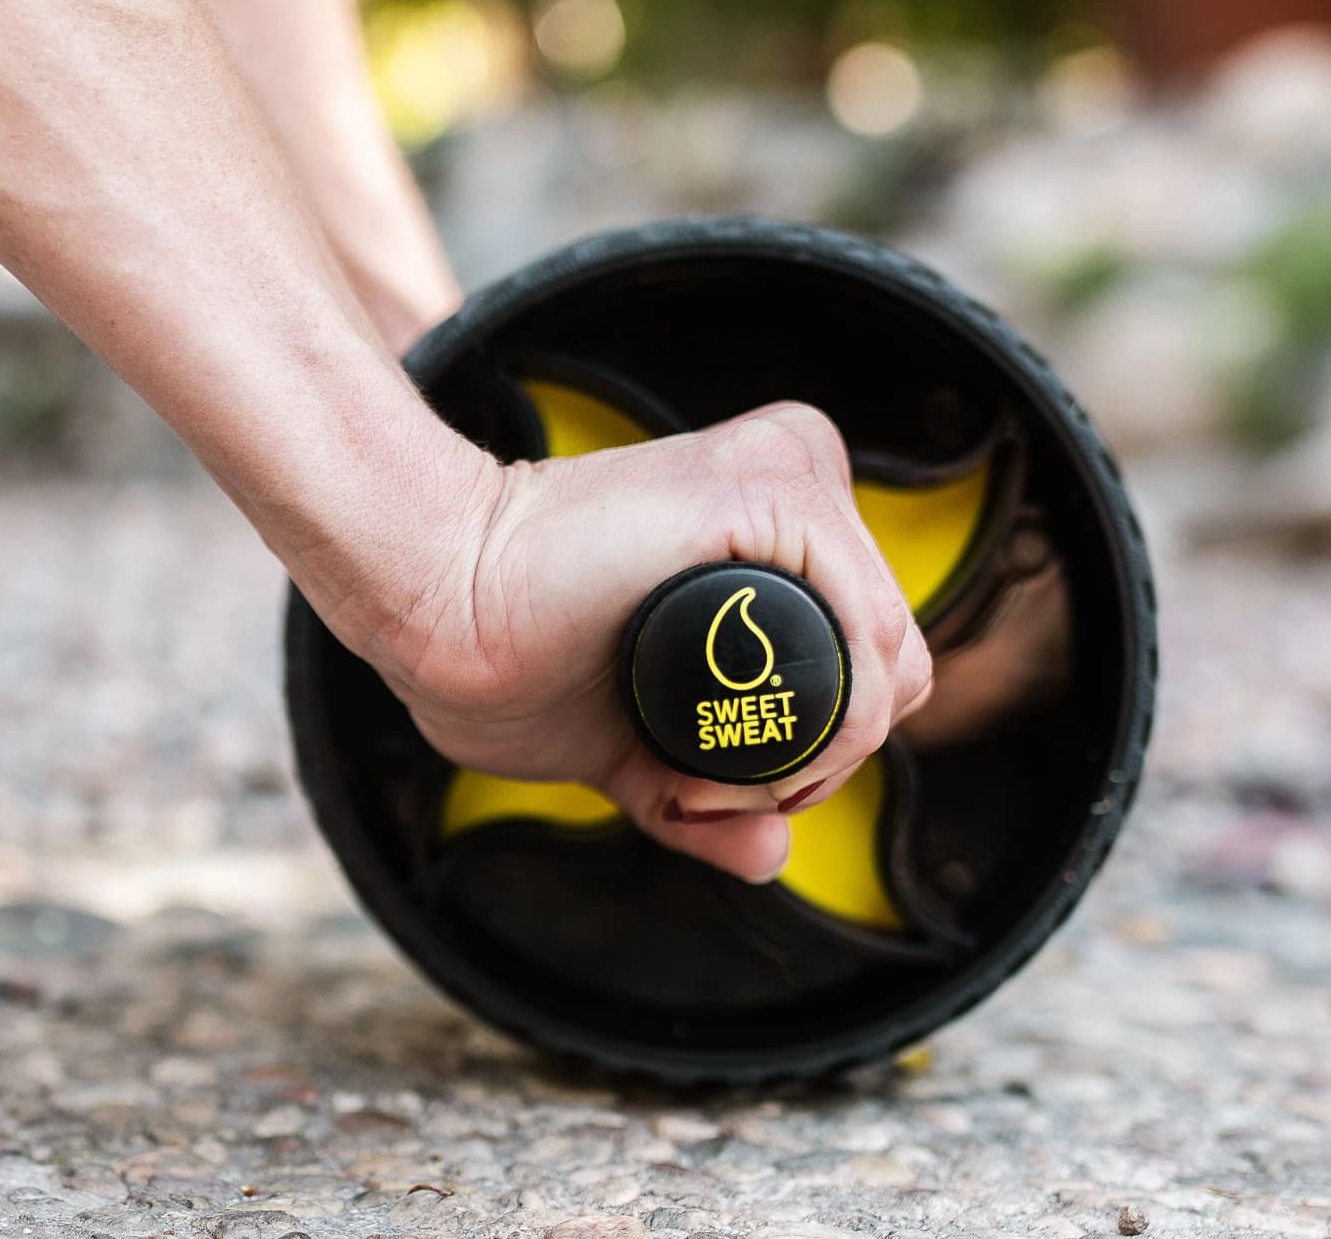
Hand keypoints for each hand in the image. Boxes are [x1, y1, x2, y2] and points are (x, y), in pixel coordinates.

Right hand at [366, 403, 933, 882]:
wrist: (437, 601)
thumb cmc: (516, 649)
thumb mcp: (633, 741)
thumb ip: (703, 790)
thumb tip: (773, 855)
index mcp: (781, 522)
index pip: (872, 654)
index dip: (819, 746)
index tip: (723, 783)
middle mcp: (800, 477)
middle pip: (893, 661)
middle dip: (816, 760)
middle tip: (710, 789)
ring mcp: (788, 475)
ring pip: (889, 658)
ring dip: (809, 757)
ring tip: (696, 777)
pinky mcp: (765, 486)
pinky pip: (867, 635)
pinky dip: (820, 726)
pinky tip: (713, 745)